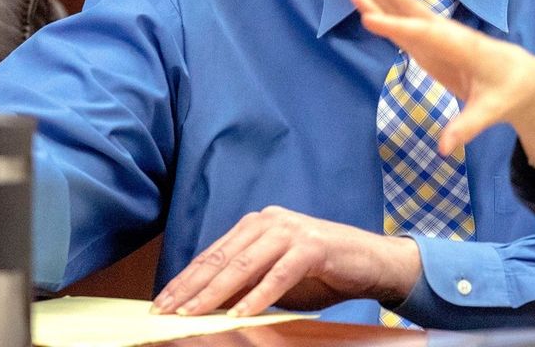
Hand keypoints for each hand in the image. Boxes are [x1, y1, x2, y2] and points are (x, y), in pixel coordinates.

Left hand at [150, 207, 420, 316]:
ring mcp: (293, 230)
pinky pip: (279, 275)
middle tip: (166, 311)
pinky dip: (258, 297)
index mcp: (259, 223)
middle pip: (223, 258)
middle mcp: (271, 220)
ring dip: (216, 293)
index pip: (213, 254)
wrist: (373, 262)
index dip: (185, 280)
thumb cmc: (323, 271)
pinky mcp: (314, 246)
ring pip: (245, 265)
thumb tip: (206, 305)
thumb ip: (246, 283)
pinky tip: (239, 314)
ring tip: (192, 314)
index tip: (161, 303)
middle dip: (191, 288)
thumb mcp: (276, 277)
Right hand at [336, 0, 534, 167]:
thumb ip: (468, 126)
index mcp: (461, 45)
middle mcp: (443, 31)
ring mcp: (432, 32)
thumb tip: (446, 148)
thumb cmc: (507, 92)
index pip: (425, 34)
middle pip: (406, 3)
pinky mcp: (425, 39)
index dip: (397, 28)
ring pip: (397, 3)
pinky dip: (375, 4)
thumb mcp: (492, 112)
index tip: (367, 18)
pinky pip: (396, 18)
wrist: (521, 77)